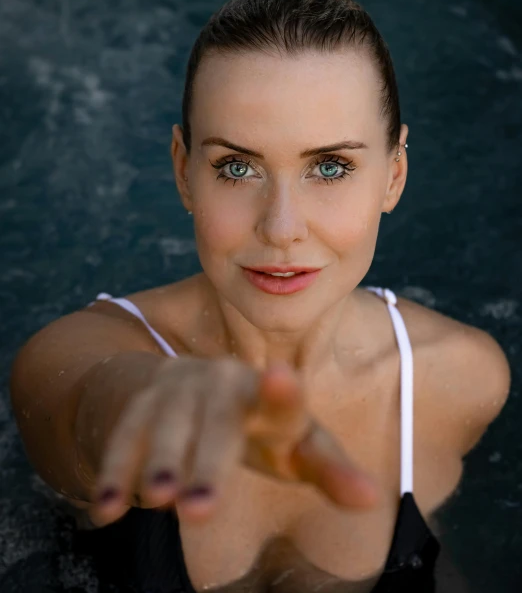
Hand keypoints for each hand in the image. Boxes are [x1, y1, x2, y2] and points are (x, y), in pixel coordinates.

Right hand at [88, 357, 378, 525]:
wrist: (176, 386)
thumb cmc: (249, 424)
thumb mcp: (289, 444)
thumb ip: (328, 468)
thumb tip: (374, 498)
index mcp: (265, 394)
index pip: (280, 399)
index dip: (282, 394)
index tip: (281, 378)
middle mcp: (219, 385)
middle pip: (216, 423)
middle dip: (208, 463)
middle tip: (201, 510)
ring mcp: (175, 392)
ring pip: (166, 426)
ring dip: (159, 462)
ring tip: (158, 500)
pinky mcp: (137, 408)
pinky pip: (123, 438)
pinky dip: (114, 470)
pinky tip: (108, 509)